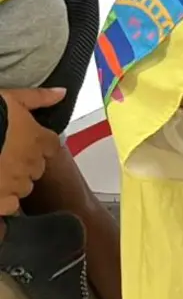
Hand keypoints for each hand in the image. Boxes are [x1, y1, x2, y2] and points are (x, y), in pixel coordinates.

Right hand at [0, 89, 64, 214]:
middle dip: (22, 164)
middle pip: (35, 168)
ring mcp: (14, 183)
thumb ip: (37, 98)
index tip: (24, 141)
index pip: (51, 145)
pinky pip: (9, 205)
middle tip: (1, 156)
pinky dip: (3, 201)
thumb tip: (61, 93)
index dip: (39, 144)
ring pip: (22, 186)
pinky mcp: (0, 200)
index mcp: (36, 139)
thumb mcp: (10, 98)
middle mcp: (30, 163)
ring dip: (11, 182)